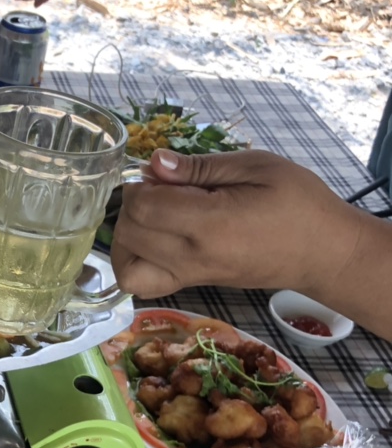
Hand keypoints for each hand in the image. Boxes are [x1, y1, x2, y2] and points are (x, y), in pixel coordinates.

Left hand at [111, 148, 361, 297]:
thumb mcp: (255, 167)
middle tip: (161, 190)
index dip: (142, 184)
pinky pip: (142, 284)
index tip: (164, 173)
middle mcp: (193, 256)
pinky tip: (154, 238)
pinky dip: (134, 261)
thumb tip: (155, 163)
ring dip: (126, 237)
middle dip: (132, 205)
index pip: (143, 207)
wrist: (322, 251)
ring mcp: (190, 276)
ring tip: (153, 215)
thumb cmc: (298, 203)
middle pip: (129, 234)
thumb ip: (200, 168)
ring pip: (126, 266)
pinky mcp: (191, 284)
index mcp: (210, 224)